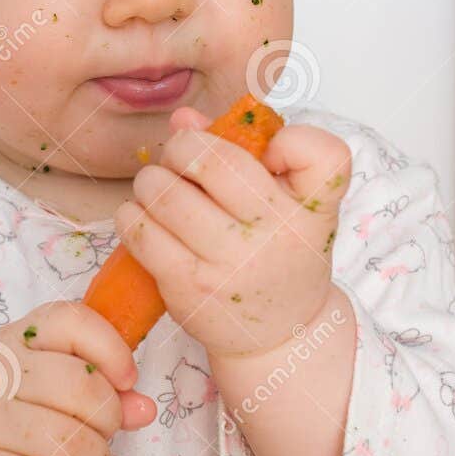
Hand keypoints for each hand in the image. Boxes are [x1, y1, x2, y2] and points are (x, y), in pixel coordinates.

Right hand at [0, 301, 155, 455]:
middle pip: (79, 387)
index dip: (112, 350)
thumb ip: (101, 385)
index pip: (71, 321)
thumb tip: (144, 409)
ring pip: (69, 443)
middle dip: (108, 416)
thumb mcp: (46, 376)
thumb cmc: (7, 403)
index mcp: (14, 338)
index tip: (127, 378)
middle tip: (103, 429)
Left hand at [114, 104, 350, 359]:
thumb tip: (184, 120)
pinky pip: (140, 231)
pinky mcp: (187, 286)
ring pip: (165, 193)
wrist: (279, 336)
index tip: (270, 152)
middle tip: (180, 157)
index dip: (290, 141)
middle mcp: (275, 235)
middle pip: (213, 161)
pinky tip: (144, 216)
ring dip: (151, 181)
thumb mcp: (290, 204)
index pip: (322, 154)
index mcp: (311, 210)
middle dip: (183, 148)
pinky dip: (132, 214)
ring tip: (158, 188)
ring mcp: (229, 263)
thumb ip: (249, 149)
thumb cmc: (282, 256)